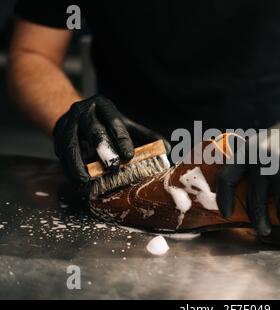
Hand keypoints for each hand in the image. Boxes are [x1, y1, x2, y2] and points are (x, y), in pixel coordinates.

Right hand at [53, 95, 169, 189]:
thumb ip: (146, 136)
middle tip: (113, 166)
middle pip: (94, 131)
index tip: (129, 155)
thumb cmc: (106, 123)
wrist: (75, 116)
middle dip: (103, 149)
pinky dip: (69, 170)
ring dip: (80, 164)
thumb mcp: (126, 125)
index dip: (122, 139)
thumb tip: (170, 150)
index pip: (114, 121)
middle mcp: (83, 112)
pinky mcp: (57, 138)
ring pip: (72, 144)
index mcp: (103, 106)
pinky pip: (62, 155)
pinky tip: (78, 182)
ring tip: (88, 180)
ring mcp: (67, 124)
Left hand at [216, 79, 279, 241]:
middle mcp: (261, 158)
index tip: (227, 214)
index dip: (224, 199)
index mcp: (249, 149)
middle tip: (263, 232)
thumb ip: (257, 158)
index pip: (227, 178)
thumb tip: (248, 185)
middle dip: (259, 222)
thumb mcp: (269, 139)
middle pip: (255, 199)